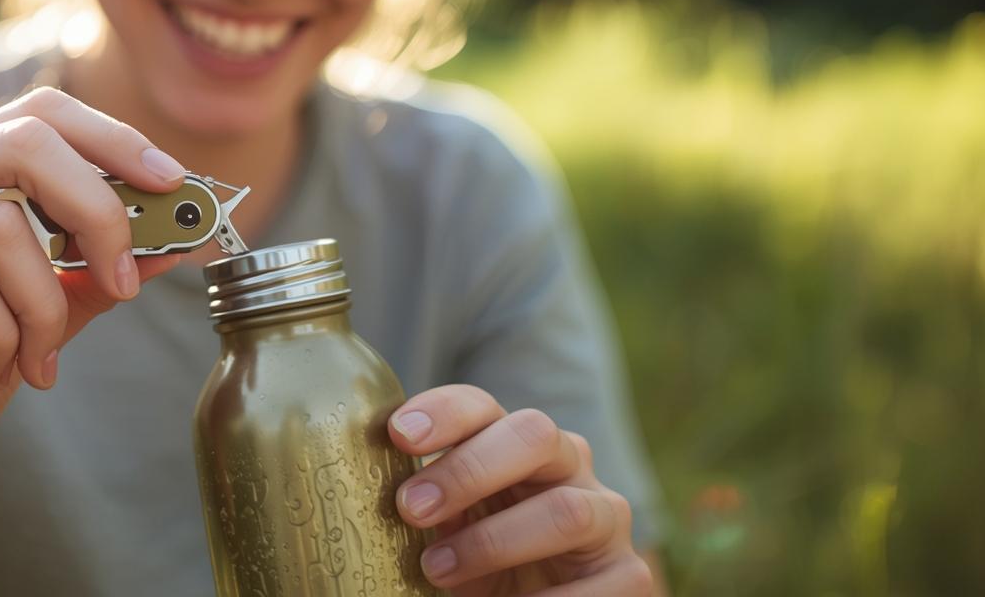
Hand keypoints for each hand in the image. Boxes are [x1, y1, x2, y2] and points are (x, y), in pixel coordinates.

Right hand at [0, 87, 184, 521]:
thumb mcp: (40, 316)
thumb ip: (93, 272)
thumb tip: (174, 239)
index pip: (36, 113)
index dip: (111, 138)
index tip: (170, 181)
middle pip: (25, 142)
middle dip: (98, 210)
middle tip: (123, 281)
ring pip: (2, 225)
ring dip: (44, 305)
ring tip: (38, 357)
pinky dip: (1, 335)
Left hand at [388, 385, 652, 594]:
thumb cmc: (476, 557)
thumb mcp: (446, 523)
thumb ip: (422, 500)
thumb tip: (354, 482)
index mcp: (512, 440)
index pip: (482, 405)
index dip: (443, 412)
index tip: (398, 435)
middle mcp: (566, 464)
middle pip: (533, 434)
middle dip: (470, 469)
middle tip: (412, 507)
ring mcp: (604, 515)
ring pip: (565, 510)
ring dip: (496, 542)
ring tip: (439, 570)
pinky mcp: (629, 574)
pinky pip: (599, 584)